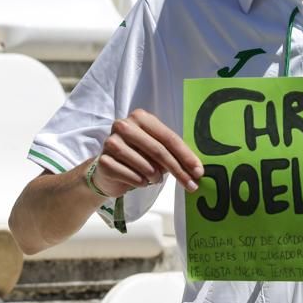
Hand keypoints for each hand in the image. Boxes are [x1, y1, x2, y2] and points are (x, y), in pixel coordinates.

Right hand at [89, 109, 203, 197]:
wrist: (107, 171)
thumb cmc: (136, 157)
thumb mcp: (155, 150)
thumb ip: (172, 153)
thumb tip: (196, 170)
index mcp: (140, 117)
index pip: (168, 137)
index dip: (186, 156)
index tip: (199, 171)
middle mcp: (124, 126)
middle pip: (159, 151)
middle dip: (178, 170)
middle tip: (191, 185)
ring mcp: (111, 142)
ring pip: (146, 165)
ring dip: (156, 177)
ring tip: (155, 179)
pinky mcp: (104, 161)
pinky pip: (132, 176)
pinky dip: (141, 182)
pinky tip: (141, 181)